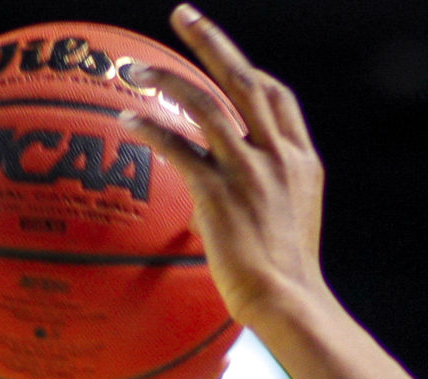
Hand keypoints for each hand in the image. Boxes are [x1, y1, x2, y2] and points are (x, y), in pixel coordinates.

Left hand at [121, 5, 327, 323]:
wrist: (289, 301)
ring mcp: (251, 172)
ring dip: (165, 79)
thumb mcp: (287, 227)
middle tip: (182, 15)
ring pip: (205, 103)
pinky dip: (149, 128)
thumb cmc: (284, 278)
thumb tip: (202, 208)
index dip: (250, 71)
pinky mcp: (220, 193)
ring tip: (132, 69)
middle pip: (245, 80)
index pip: (278, 99)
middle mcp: (279, 157)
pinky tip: (126, 120)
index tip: (228, 56)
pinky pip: (177, 147)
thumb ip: (253, 201)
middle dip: (212, 41)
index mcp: (301, 162)